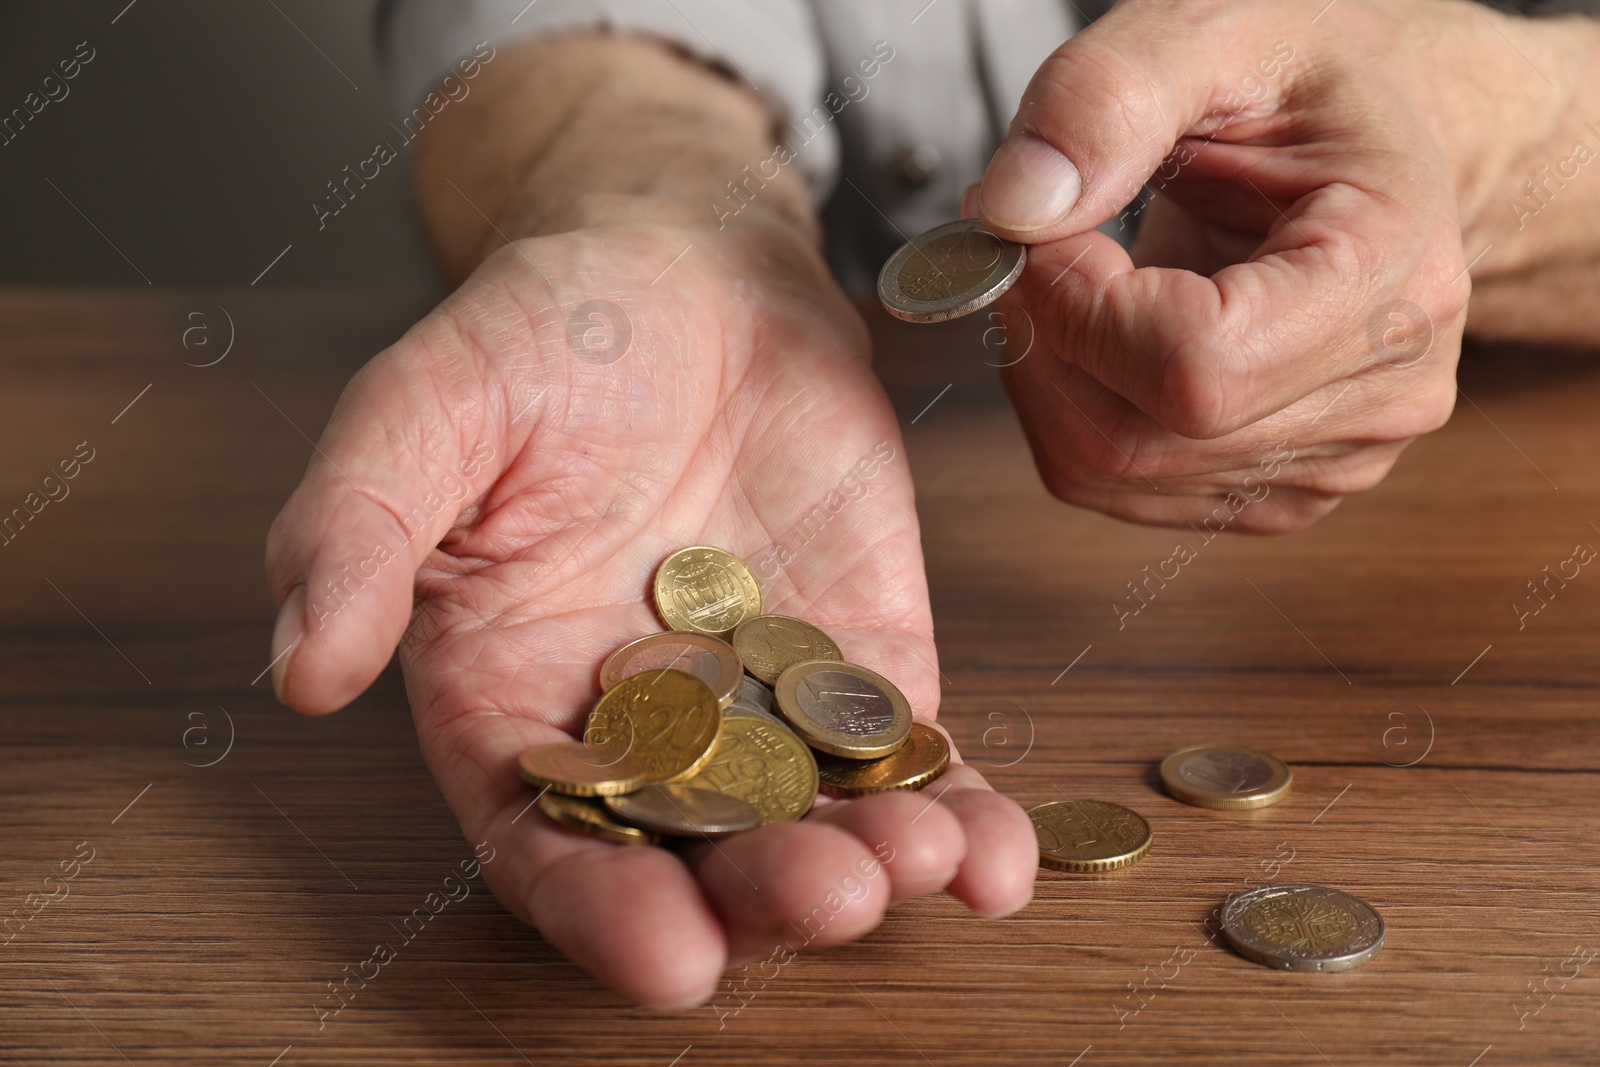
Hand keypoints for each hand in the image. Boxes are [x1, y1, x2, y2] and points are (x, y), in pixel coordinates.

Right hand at [263, 216, 1036, 1005]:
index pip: (546, 838)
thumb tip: (300, 669)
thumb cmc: (543, 334)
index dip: (598, 907)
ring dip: (880, 861)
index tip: (666, 954)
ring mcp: (764, 700)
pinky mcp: (865, 656)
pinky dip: (958, 807)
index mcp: (514, 697)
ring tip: (934, 858)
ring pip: (818, 819)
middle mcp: (641, 727)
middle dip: (765, 892)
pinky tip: (998, 854)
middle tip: (830, 891)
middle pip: (700, 852)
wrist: (690, 269)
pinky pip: (910, 753)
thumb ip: (355, 531)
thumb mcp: (426, 410)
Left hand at [971, 0, 1482, 531]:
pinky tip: (1097, 328)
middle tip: (1023, 242)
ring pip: (1108, 469)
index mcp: (1392, 275)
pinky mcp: (1274, 491)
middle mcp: (1379, 394)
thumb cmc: (1306, 87)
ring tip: (1066, 272)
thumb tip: (1012, 209)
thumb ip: (1107, 100)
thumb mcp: (1212, 34)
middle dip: (1039, 336)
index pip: (1195, 368)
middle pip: (1135, 438)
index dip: (1076, 305)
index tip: (1035, 227)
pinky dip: (1068, 407)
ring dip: (1042, 371)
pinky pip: (1116, 484)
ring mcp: (1330, 458)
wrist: (1368, 138)